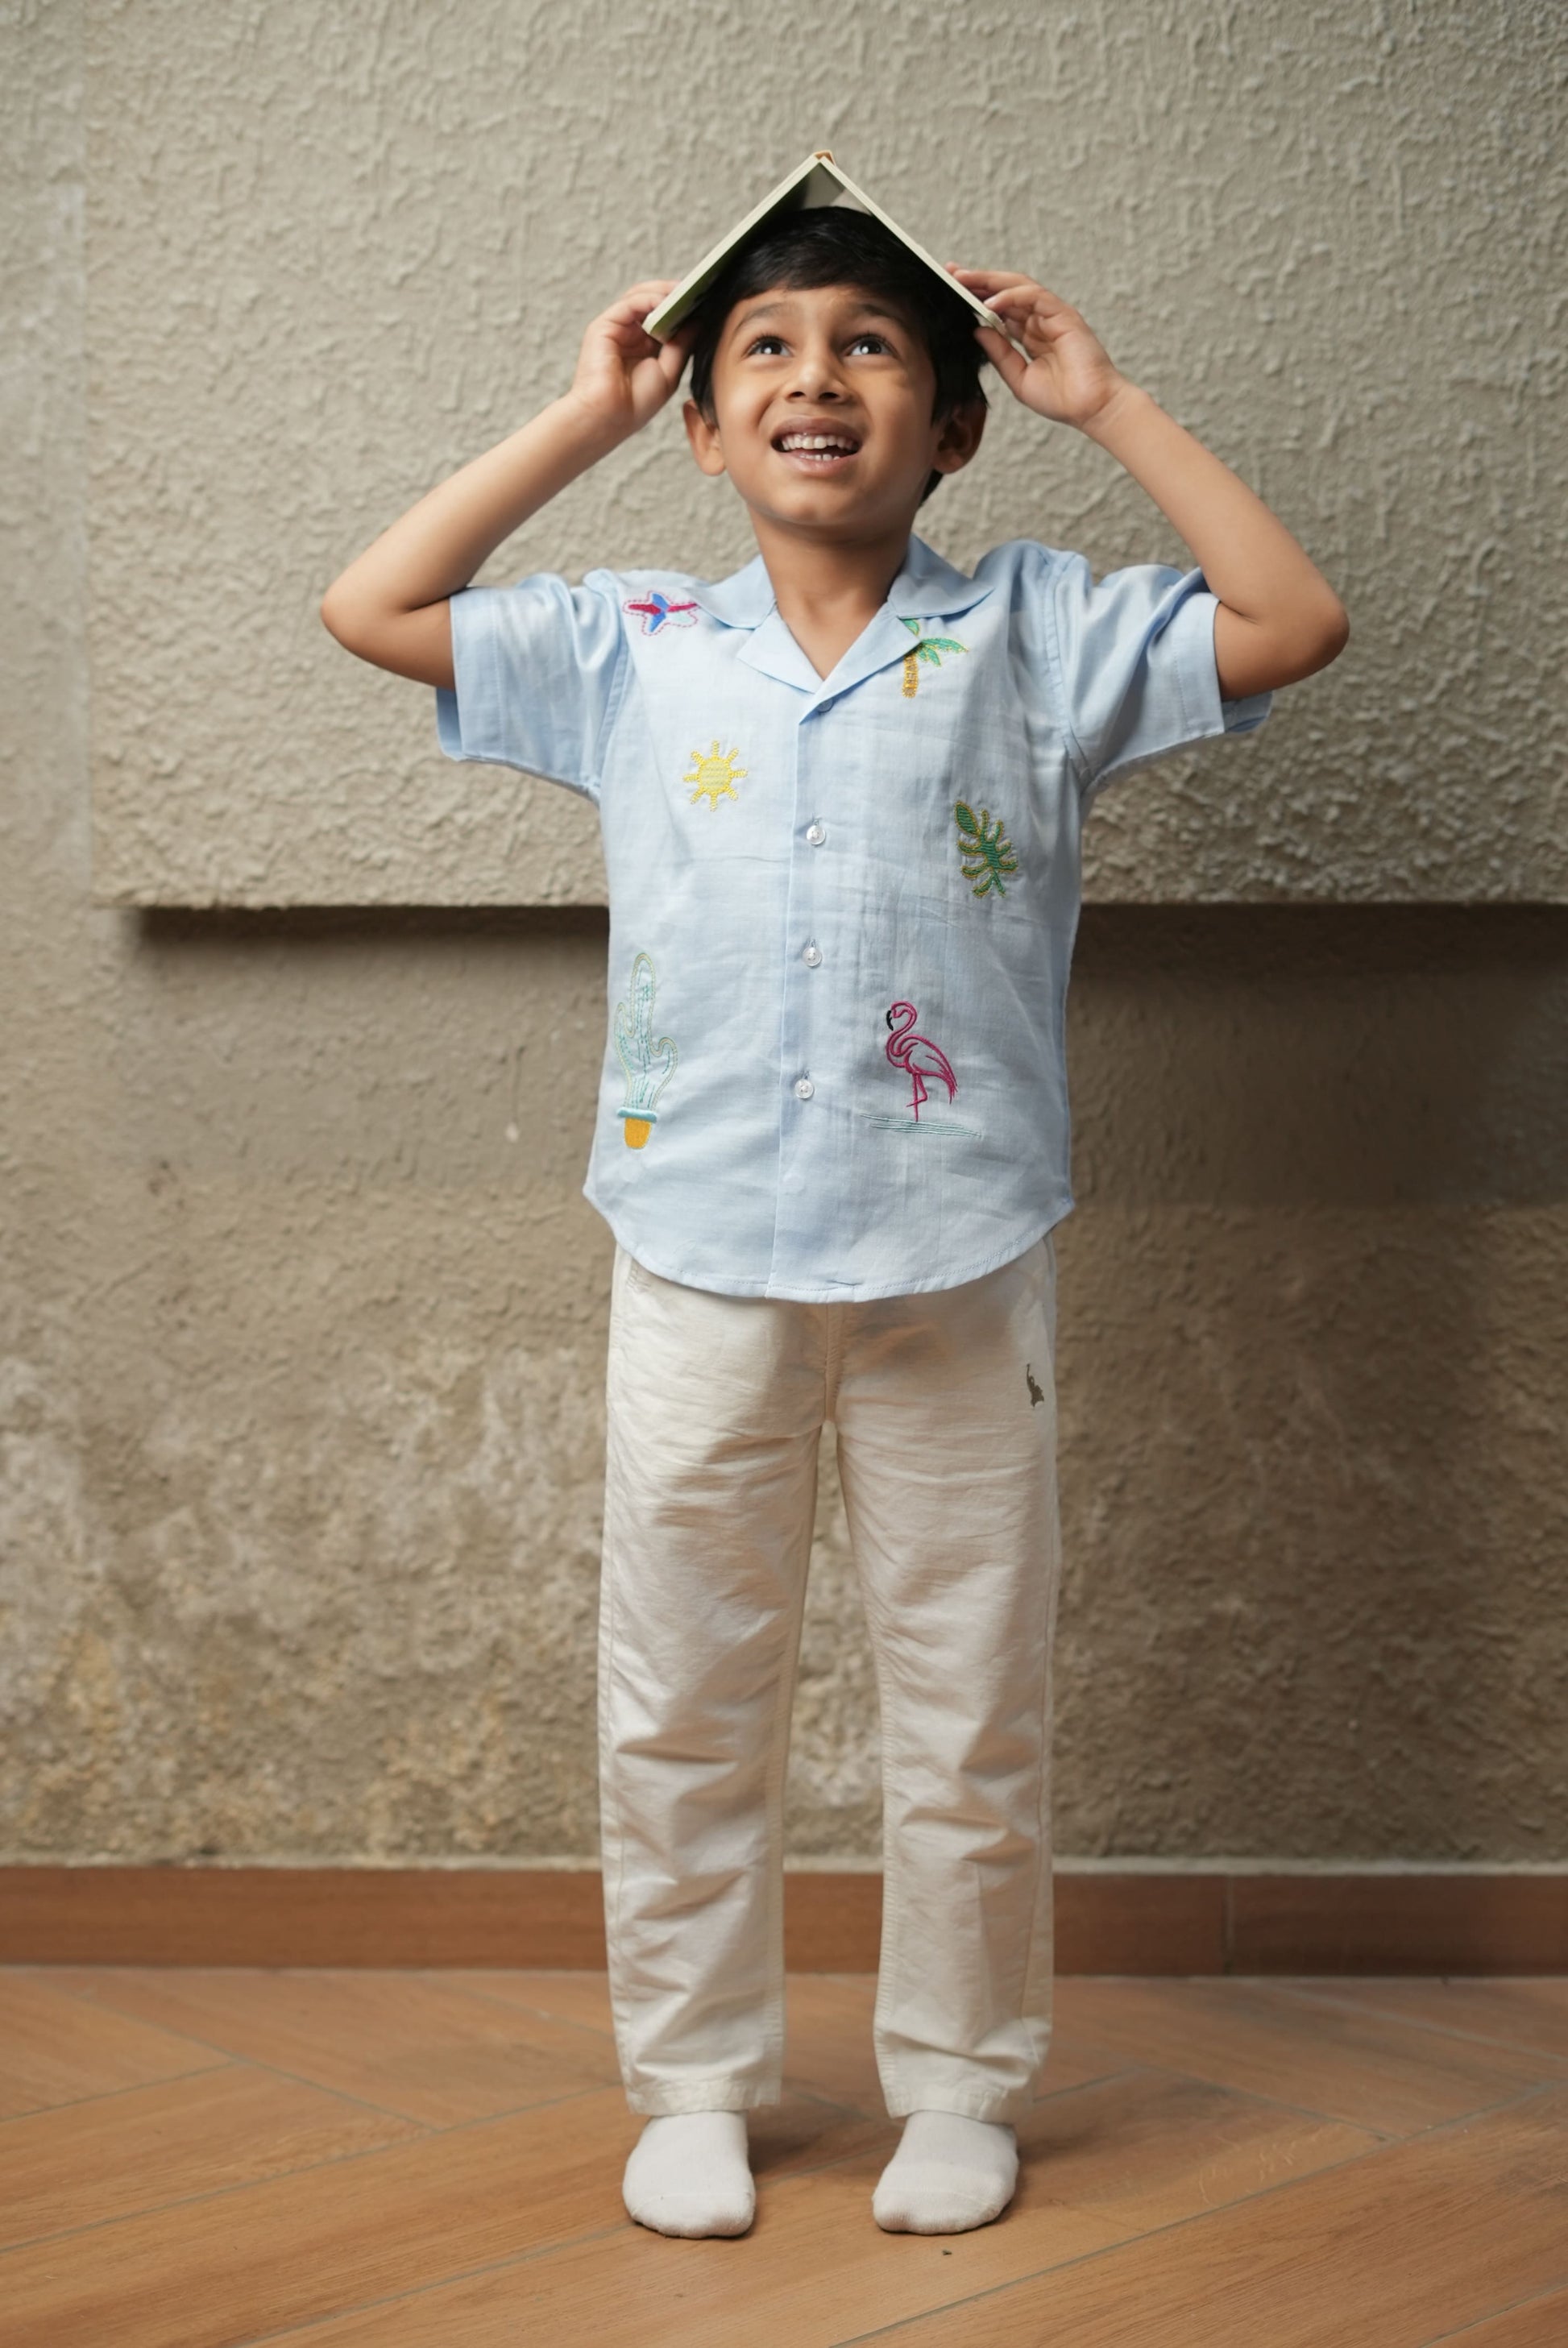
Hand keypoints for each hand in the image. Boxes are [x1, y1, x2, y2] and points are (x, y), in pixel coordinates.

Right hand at [564, 281, 694, 442]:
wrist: (608, 418)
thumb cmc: (635, 404)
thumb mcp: (669, 372)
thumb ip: (682, 344)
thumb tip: (698, 319)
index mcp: (644, 347)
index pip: (665, 318)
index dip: (683, 308)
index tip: (706, 301)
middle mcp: (630, 334)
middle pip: (653, 302)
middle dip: (675, 294)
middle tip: (699, 288)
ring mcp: (616, 328)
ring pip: (641, 297)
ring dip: (665, 292)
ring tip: (686, 291)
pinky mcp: (604, 326)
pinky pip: (630, 303)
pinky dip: (650, 298)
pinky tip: (667, 301)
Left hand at [947, 268, 1129, 431]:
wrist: (1091, 408)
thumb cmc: (1061, 399)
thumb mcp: (1018, 377)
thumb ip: (999, 353)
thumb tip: (977, 330)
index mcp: (1030, 335)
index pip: (999, 310)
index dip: (976, 298)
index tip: (951, 290)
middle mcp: (1040, 321)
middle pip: (1005, 292)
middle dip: (978, 281)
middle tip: (950, 271)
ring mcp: (1052, 316)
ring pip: (1018, 287)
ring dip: (990, 281)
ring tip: (964, 278)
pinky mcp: (1064, 314)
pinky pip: (1034, 297)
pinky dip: (1012, 296)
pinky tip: (991, 302)